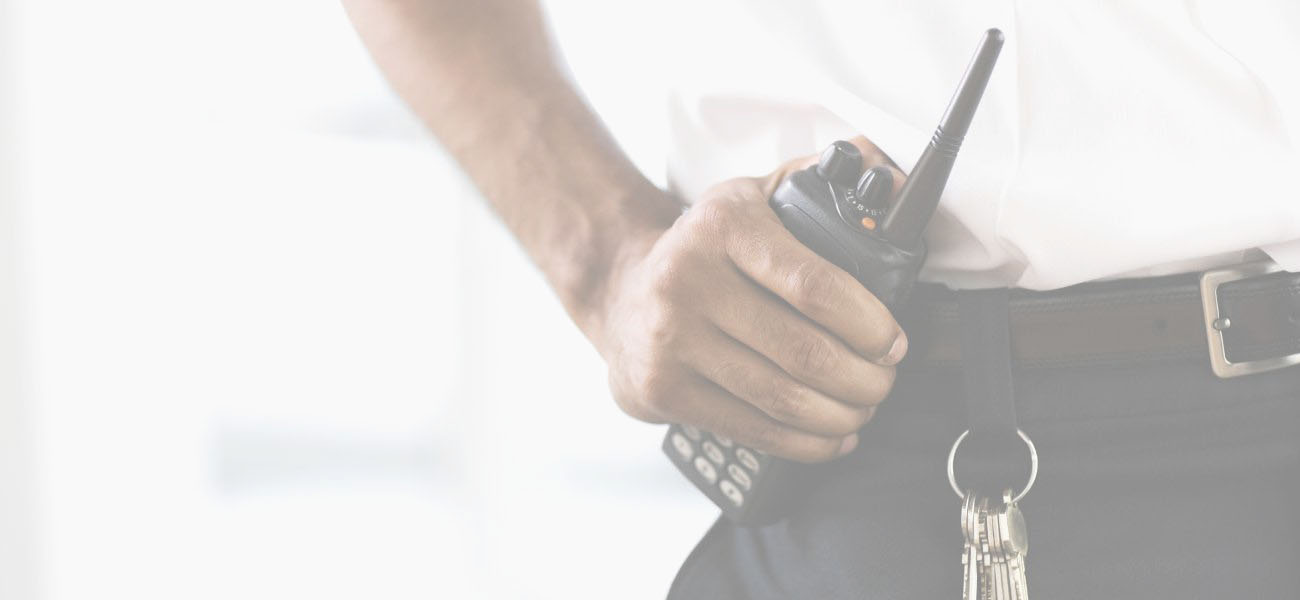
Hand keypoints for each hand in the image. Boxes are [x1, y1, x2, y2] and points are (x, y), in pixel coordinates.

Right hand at [592, 138, 908, 462]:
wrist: (620, 289)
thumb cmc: (704, 249)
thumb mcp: (753, 199)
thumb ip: (816, 180)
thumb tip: (887, 172)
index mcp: (722, 227)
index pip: (813, 285)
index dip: (868, 323)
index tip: (892, 341)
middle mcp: (688, 281)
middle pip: (804, 352)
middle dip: (865, 379)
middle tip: (884, 381)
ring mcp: (671, 341)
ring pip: (782, 399)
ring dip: (841, 415)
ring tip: (862, 408)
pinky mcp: (662, 390)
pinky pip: (752, 430)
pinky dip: (805, 443)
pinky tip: (830, 435)